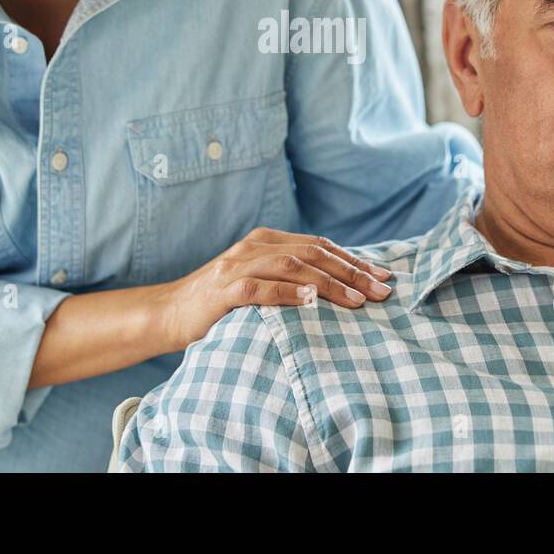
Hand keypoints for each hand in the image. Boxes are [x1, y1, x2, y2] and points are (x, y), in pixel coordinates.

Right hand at [156, 228, 393, 349]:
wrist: (169, 312)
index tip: (384, 277)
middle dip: (351, 272)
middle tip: (380, 291)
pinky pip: (259, 288)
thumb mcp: (259, 281)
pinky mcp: (223, 290)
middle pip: (312, 253)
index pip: (319, 245)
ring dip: (328, 283)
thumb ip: (290, 276)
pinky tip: (309, 299)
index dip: (354, 260)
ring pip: (292, 266)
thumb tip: (341, 286)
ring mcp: (237, 266)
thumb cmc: (221, 302)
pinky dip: (286, 293)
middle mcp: (254, 247)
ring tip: (356, 299)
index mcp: (266, 240)